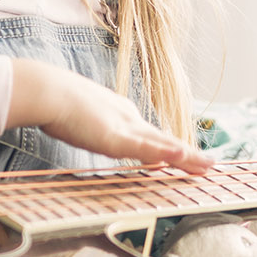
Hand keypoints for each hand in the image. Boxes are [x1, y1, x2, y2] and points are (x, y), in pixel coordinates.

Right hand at [8, 60, 213, 172]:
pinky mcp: (113, 135)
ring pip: (161, 144)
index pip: (151, 135)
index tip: (186, 156)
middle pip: (164, 140)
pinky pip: (143, 147)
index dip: (170, 148)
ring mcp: (123, 126)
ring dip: (186, 155)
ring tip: (207, 165)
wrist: (46, 90)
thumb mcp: (81, 118)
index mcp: (121, 115)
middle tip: (210, 165)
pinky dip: (163, 152)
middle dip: (188, 154)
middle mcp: (128, 119)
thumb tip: (95, 131)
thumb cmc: (56, 102)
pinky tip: (180, 156)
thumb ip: (93, 126)